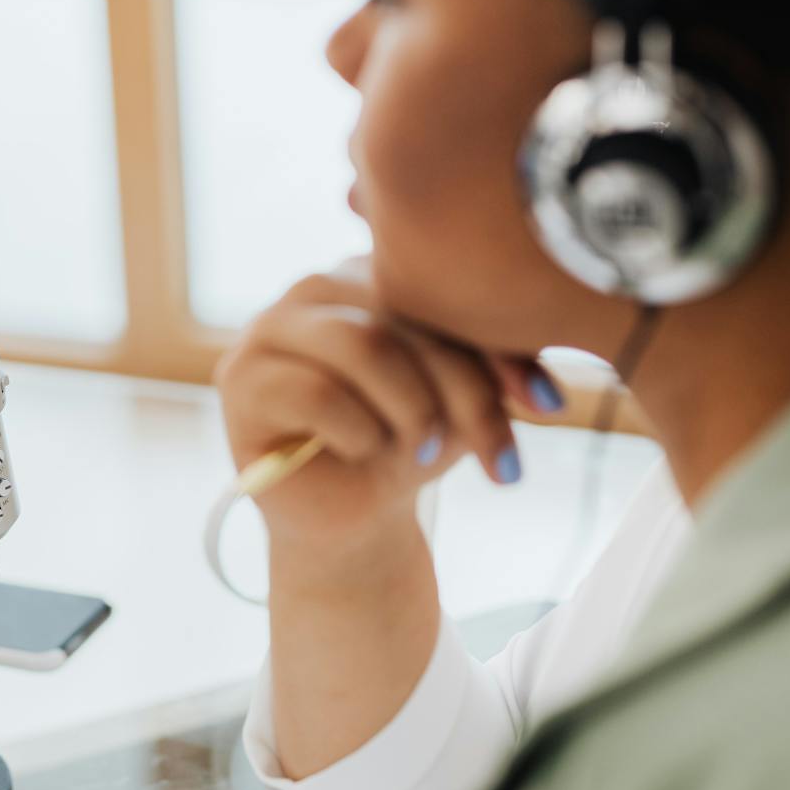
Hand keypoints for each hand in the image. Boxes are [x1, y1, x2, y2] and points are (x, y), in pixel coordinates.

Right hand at [214, 262, 519, 549]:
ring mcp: (270, 326)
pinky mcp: (240, 377)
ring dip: (411, 411)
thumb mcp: (468, 400)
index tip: (549, 406)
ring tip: (425, 453)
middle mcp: (320, 284)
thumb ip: (497, 366)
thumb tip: (549, 382)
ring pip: (364, 344)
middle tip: (498, 458)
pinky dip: (358, 434)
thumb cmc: (409, 444)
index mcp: (377, 271)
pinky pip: (317, 394)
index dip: (500, 346)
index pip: (445, 288)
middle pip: (406, 314)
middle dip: (464, 391)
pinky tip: (364, 452)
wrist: (352, 518)